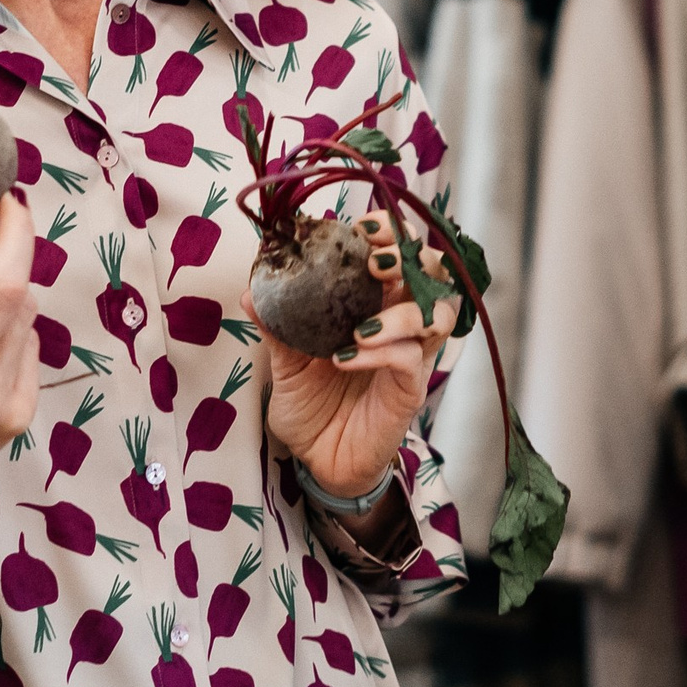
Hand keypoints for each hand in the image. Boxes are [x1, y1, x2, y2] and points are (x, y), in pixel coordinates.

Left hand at [258, 212, 457, 519]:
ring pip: (434, 314)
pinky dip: (379, 352)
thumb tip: (252, 287)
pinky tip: (346, 356)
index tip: (364, 224)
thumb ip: (277, 325)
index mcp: (376, 305)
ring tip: (362, 323)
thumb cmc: (312, 407)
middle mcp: (401, 325)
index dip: (390, 233)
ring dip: (403, 309)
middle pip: (432, 274)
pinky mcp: (408, 390)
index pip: (399, 255)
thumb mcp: (285, 362)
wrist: (319, 462)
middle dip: (410, 257)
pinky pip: (408, 360)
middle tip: (376, 261)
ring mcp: (410, 357)